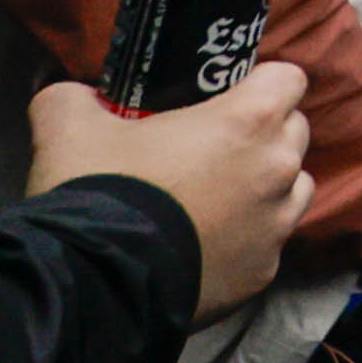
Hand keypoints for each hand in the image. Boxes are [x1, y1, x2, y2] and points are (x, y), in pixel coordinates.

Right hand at [29, 64, 311, 321]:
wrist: (95, 282)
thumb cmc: (98, 190)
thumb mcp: (68, 128)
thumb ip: (75, 97)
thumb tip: (77, 96)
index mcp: (250, 121)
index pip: (288, 80)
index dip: (259, 83)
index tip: (226, 97)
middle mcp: (279, 168)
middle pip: (293, 132)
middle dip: (262, 134)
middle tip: (211, 148)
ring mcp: (277, 224)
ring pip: (293, 188)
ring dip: (264, 186)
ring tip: (214, 197)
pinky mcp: (265, 272)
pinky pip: (267, 243)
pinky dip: (245, 239)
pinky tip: (204, 245)